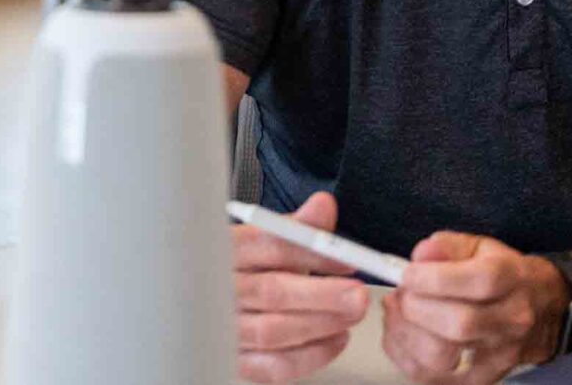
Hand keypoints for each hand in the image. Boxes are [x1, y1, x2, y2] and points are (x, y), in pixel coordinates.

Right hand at [234, 191, 371, 382]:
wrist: (214, 303)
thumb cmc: (244, 270)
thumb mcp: (265, 240)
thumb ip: (297, 227)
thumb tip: (323, 206)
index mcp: (224, 249)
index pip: (267, 246)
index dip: (310, 253)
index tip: (345, 259)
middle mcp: (219, 288)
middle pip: (270, 292)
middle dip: (322, 295)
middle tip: (356, 295)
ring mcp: (223, 327)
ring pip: (274, 331)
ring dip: (322, 324)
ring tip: (350, 315)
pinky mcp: (236, 360)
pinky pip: (275, 366)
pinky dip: (312, 355)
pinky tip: (334, 337)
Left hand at [381, 232, 566, 383]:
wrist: (540, 309)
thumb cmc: (501, 275)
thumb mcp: (477, 247)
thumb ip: (446, 246)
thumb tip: (421, 255)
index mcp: (511, 279)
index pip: (479, 282)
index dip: (433, 278)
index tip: (408, 274)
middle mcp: (511, 320)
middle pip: (459, 324)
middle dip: (415, 307)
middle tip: (402, 294)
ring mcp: (499, 354)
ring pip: (442, 358)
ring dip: (406, 334)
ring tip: (399, 313)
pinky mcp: (482, 378)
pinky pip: (433, 379)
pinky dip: (406, 357)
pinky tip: (402, 335)